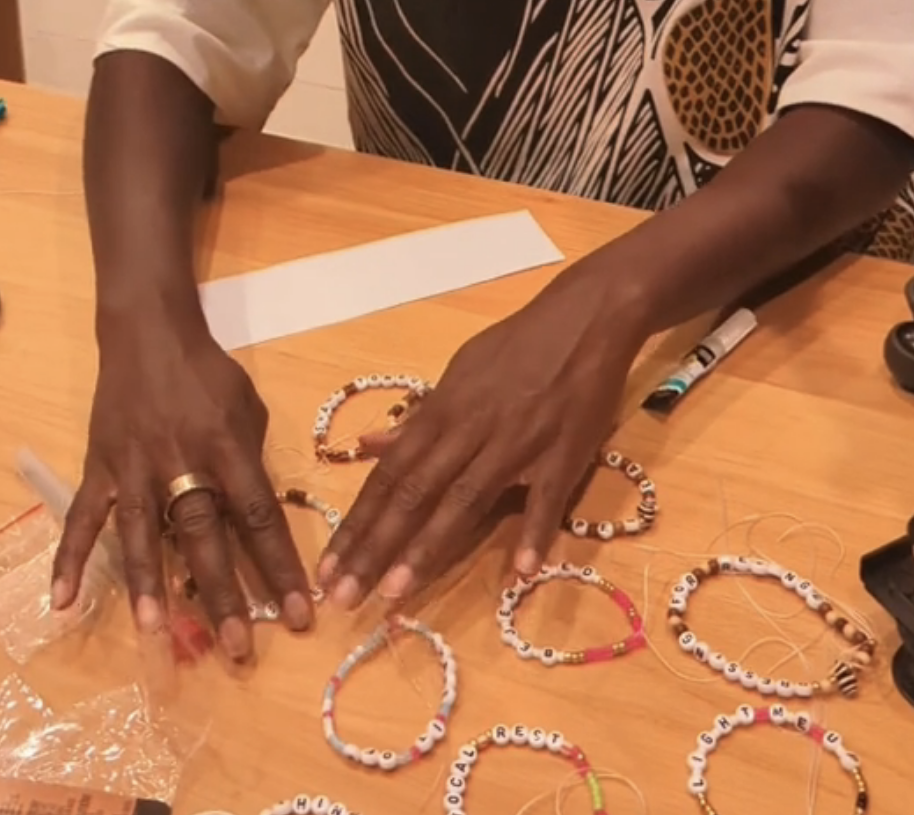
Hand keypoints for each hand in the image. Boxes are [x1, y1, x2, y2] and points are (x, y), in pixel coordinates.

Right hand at [52, 320, 311, 661]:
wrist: (148, 332)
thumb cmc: (207, 372)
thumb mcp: (248, 406)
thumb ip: (250, 461)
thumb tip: (256, 519)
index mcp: (227, 444)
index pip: (259, 514)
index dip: (280, 566)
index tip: (299, 615)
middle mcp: (181, 459)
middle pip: (204, 534)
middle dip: (224, 595)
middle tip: (238, 651)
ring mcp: (135, 466)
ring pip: (144, 532)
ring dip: (150, 585)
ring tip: (157, 636)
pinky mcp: (100, 466)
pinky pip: (84, 517)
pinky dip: (70, 558)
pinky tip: (61, 601)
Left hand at [318, 257, 646, 606]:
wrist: (585, 316)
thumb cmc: (518, 346)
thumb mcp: (460, 372)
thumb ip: (418, 418)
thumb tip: (368, 446)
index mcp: (444, 410)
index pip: (390, 474)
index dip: (358, 522)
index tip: (328, 568)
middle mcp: (470, 429)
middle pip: (414, 493)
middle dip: (375, 547)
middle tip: (341, 596)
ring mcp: (518, 442)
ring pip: (464, 499)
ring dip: (428, 548)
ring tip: (396, 594)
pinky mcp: (565, 451)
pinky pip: (547, 497)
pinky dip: (534, 533)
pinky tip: (518, 574)